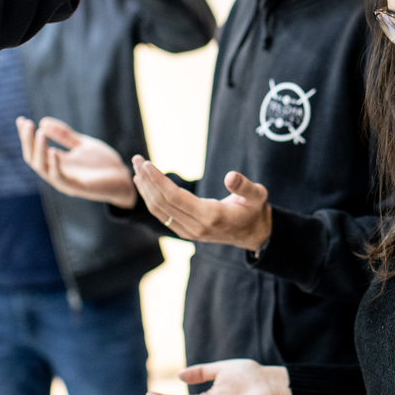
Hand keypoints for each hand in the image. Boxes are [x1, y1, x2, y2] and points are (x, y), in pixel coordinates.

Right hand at [16, 116, 135, 207]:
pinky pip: (60, 178)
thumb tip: (43, 122)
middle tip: (27, 124)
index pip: (35, 149)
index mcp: (57, 162)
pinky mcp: (77, 188)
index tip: (21, 120)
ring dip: (39, 150)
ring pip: (43, 168)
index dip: (27, 136)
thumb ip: (65, 136)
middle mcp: (57, 172)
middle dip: (28, 141)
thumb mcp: (83, 145)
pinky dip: (55, 165)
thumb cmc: (103, 164)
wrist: (123, 178)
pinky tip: (53, 151)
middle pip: (33, 158)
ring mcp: (65, 181)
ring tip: (39, 133)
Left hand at [132, 159, 271, 251]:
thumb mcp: (257, 195)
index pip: (174, 198)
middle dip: (146, 181)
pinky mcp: (185, 232)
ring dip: (145, 189)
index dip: (158, 181)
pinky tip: (145, 185)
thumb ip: (245, 186)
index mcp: (209, 217)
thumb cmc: (254, 210)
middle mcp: (195, 227)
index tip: (147, 164)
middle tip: (137, 160)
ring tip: (137, 168)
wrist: (253, 234)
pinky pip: (162, 215)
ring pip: (158, 210)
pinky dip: (151, 198)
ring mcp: (188, 232)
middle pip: (161, 203)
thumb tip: (230, 176)